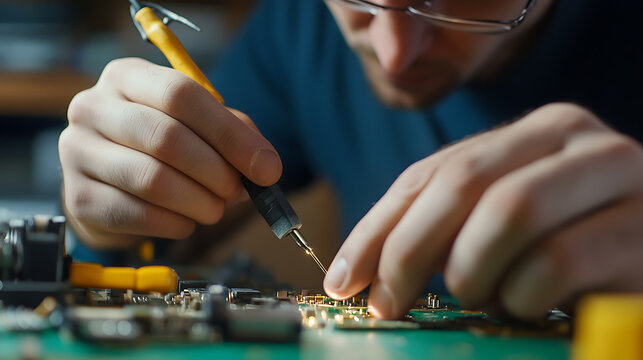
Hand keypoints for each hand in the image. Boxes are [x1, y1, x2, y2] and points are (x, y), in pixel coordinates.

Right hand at [60, 58, 281, 247]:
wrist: (109, 184)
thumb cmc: (160, 147)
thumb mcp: (198, 126)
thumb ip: (234, 135)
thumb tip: (265, 166)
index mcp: (126, 77)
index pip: (181, 94)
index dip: (229, 134)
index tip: (265, 168)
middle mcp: (93, 107)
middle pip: (165, 137)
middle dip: (216, 171)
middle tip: (237, 192)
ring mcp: (78, 152)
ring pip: (152, 180)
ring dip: (198, 202)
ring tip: (214, 209)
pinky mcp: (78, 197)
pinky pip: (137, 215)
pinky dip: (174, 224)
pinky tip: (186, 221)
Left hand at [324, 103, 642, 319]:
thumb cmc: (575, 249)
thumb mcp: (503, 227)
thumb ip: (444, 228)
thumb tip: (357, 273)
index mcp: (536, 132)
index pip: (430, 173)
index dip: (375, 229)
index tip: (343, 280)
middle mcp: (577, 139)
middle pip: (463, 181)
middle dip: (409, 250)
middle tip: (387, 304)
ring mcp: (618, 177)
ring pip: (509, 211)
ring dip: (473, 270)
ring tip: (480, 296)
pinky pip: (555, 262)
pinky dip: (523, 294)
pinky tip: (527, 305)